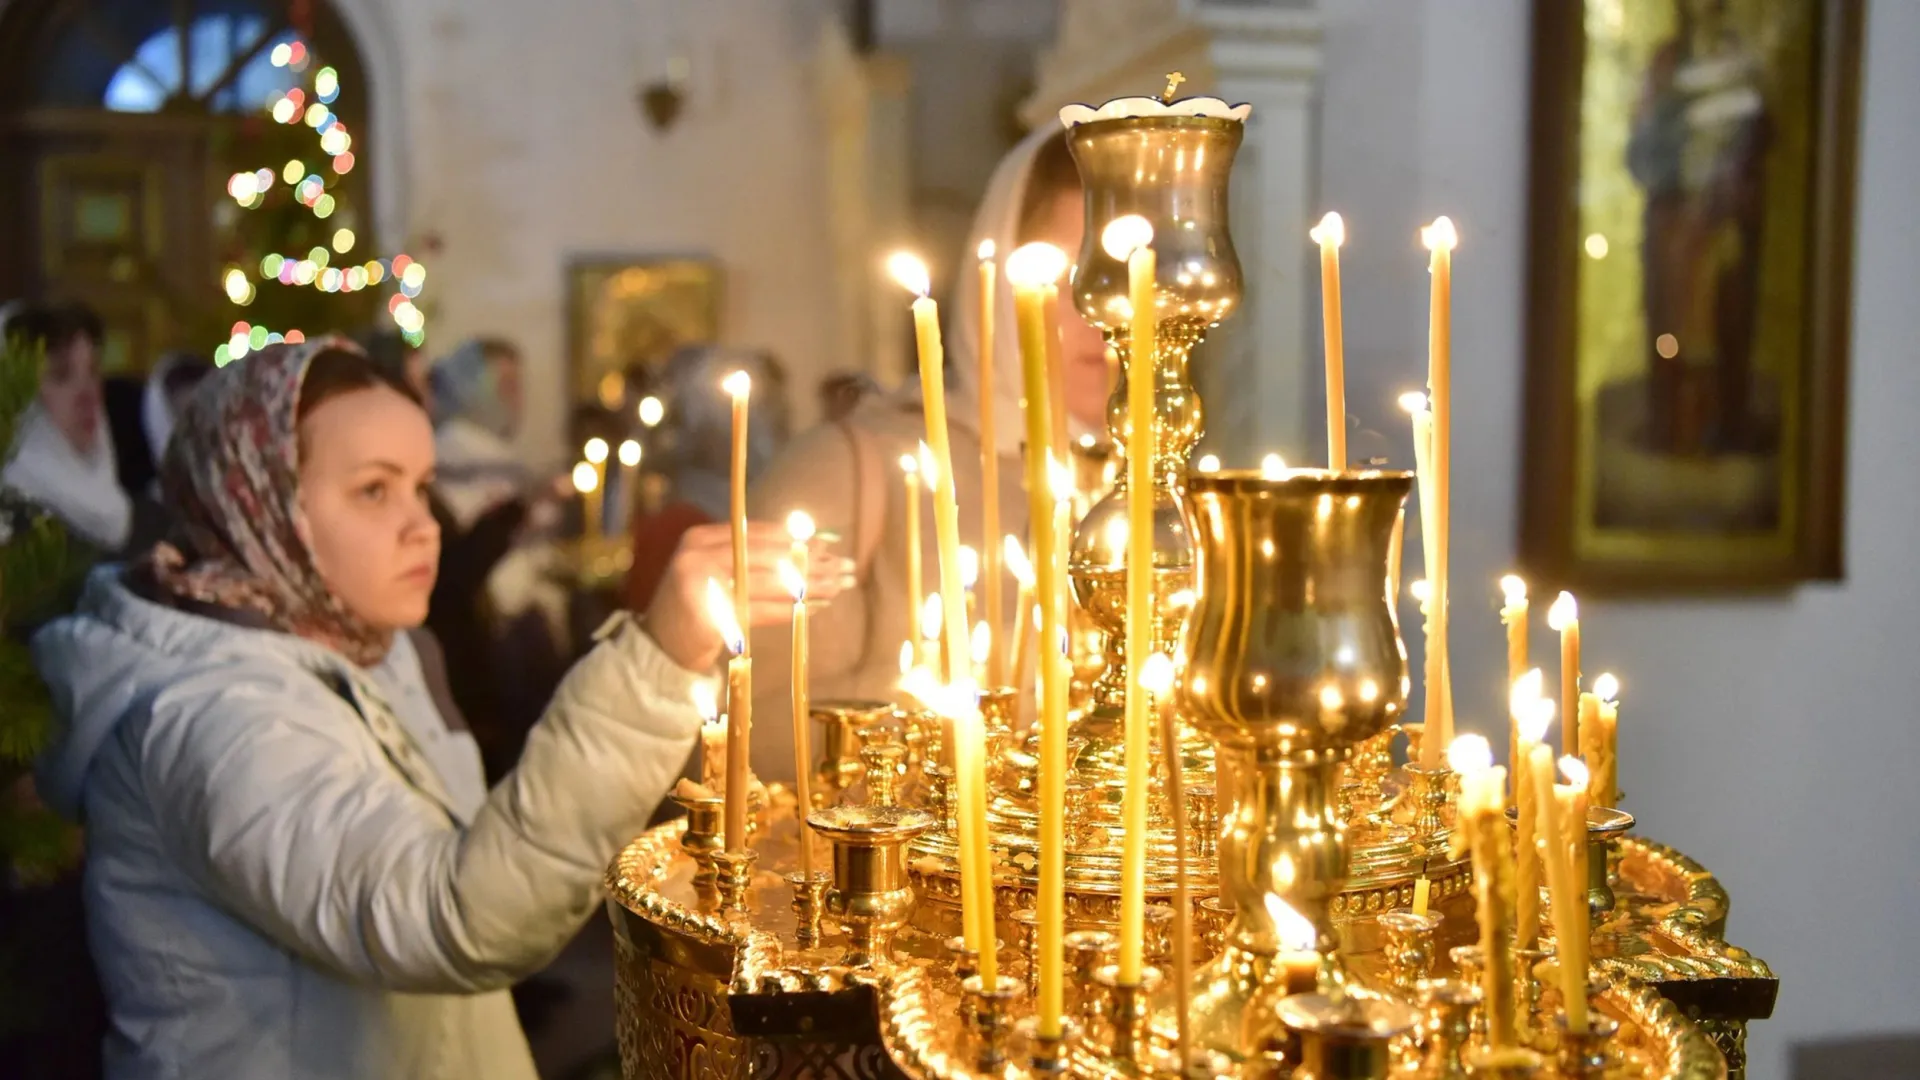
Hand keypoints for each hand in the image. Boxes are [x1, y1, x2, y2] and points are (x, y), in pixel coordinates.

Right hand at [643, 521, 855, 670]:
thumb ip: (754, 558)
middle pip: (767, 556)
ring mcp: (700, 585)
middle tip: (844, 568)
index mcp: (701, 537)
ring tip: (838, 587)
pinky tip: (815, 609)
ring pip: (768, 582)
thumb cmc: (697, 609)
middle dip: (810, 563)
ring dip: (808, 586)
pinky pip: (759, 610)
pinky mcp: (708, 616)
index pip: (757, 533)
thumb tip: (813, 544)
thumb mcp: (719, 573)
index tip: (829, 546)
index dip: (796, 540)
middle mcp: (698, 555)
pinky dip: (789, 610)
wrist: (660, 649)